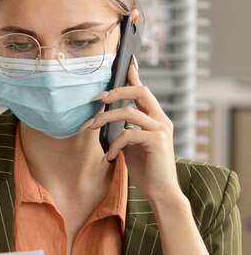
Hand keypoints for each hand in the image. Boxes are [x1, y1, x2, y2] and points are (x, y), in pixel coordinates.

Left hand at [89, 63, 180, 204]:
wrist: (162, 194)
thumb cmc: (147, 172)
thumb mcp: (133, 148)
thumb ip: (127, 131)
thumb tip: (109, 121)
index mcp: (157, 119)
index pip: (144, 91)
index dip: (134, 75)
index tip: (125, 61)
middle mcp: (162, 120)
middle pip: (140, 91)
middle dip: (115, 91)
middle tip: (97, 99)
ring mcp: (161, 130)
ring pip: (128, 112)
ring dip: (105, 119)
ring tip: (91, 128)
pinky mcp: (157, 141)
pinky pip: (127, 135)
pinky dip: (114, 145)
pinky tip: (110, 157)